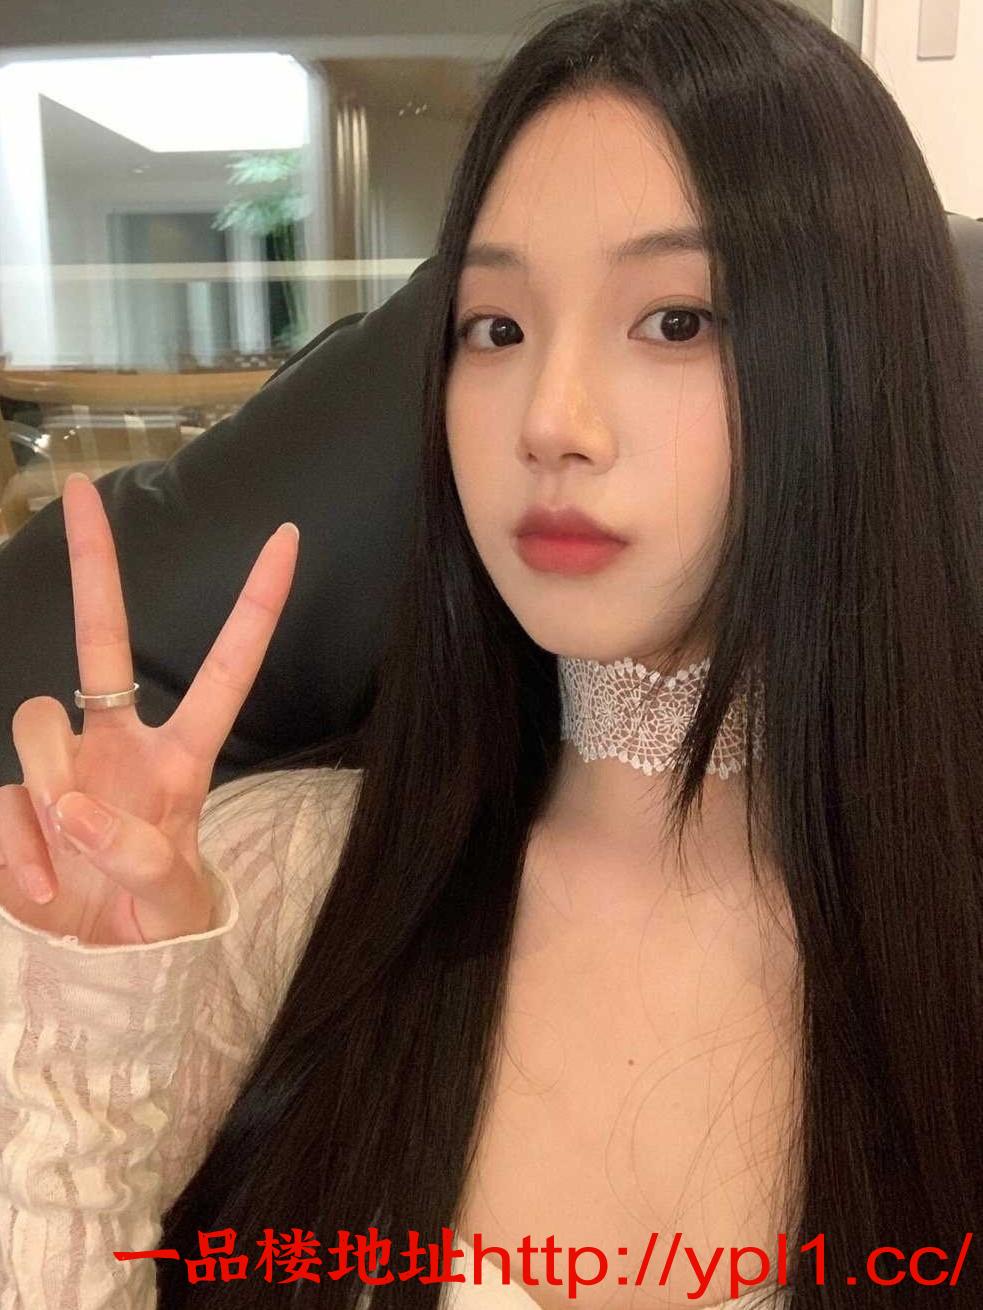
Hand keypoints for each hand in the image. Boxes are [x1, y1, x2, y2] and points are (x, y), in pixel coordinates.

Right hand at [0, 473, 299, 944]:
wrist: (104, 961)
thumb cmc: (157, 919)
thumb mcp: (172, 903)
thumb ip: (138, 859)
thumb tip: (77, 807)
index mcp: (182, 756)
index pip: (225, 669)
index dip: (255, 607)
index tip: (287, 537)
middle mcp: (119, 741)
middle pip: (101, 640)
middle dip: (94, 567)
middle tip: (79, 491)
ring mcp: (63, 762)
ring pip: (35, 722)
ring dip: (46, 798)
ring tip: (66, 871)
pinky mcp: (14, 795)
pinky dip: (13, 849)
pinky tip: (37, 890)